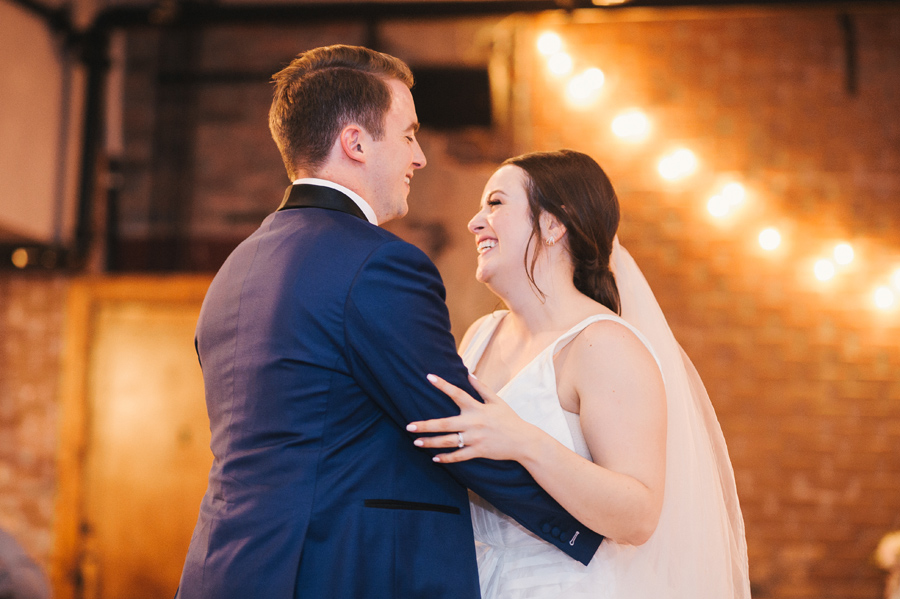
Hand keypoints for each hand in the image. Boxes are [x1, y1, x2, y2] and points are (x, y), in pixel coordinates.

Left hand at [407, 374, 534, 462]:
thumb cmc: (509, 419)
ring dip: (431, 443)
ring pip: (449, 442)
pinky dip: (447, 458)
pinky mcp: (478, 451)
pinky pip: (459, 456)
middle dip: (426, 426)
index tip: (428, 377)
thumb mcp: (497, 401)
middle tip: (409, 427)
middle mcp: (474, 423)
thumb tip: (470, 374)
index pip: (457, 393)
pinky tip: (435, 458)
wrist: (523, 441)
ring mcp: (475, 439)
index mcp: (477, 408)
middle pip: (445, 424)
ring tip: (416, 442)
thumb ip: (482, 388)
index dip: (443, 385)